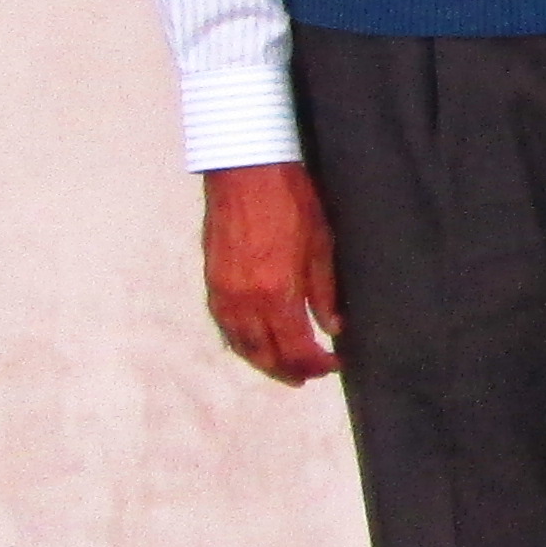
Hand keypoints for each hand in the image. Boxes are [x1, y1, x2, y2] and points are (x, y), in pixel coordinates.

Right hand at [202, 161, 340, 384]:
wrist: (246, 171)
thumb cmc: (291, 201)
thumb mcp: (321, 244)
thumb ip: (324, 292)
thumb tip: (333, 328)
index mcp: (277, 292)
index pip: (296, 347)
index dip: (316, 363)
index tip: (333, 365)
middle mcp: (245, 300)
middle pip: (266, 353)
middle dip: (290, 370)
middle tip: (311, 376)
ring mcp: (224, 292)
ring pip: (241, 344)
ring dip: (263, 362)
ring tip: (284, 369)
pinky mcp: (212, 281)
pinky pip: (225, 325)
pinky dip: (241, 342)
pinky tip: (255, 344)